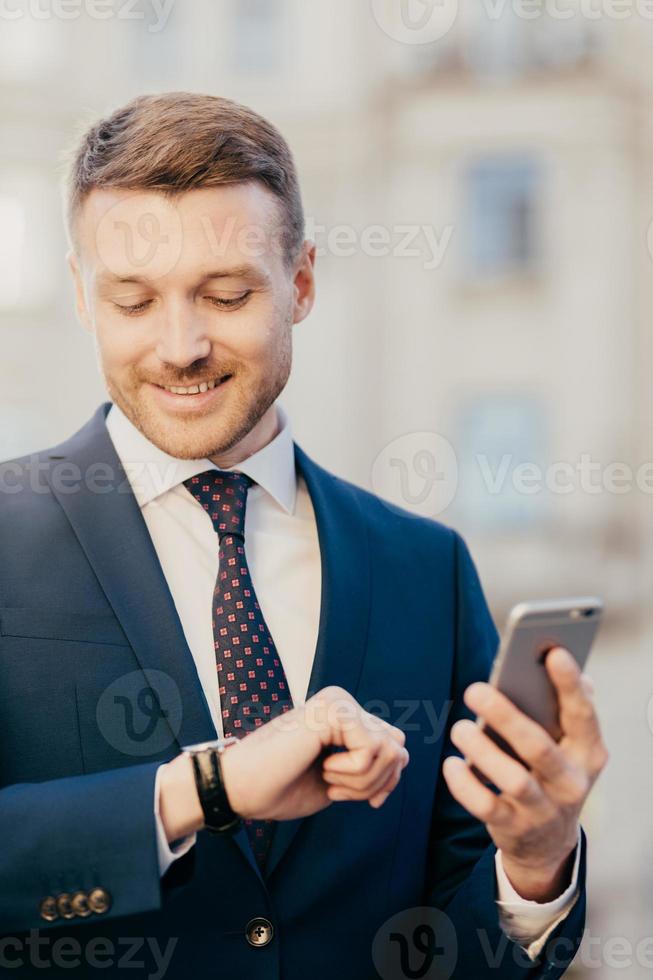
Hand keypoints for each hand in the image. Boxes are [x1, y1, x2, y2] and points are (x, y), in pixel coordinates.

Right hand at [159, 686, 408, 839]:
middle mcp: (342, 701)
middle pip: (398, 747)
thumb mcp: (338, 779)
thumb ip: (368, 764)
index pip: (394, 745)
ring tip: (329, 780)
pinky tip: (324, 770)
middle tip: (337, 789)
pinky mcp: (332, 712)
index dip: (384, 780)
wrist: (239, 787)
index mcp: (342, 714)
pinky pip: (373, 750)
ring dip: (363, 781)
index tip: (352, 796)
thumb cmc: (280, 787)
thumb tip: (403, 756)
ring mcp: (337, 702)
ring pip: (391, 750)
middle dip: (377, 782)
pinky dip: (355, 774)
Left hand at [442, 647, 607, 900]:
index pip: (583, 715)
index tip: (553, 652)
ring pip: (512, 779)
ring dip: (481, 750)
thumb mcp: (567, 744)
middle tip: (474, 689)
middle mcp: (571, 782)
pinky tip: (452, 764)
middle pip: (538, 747)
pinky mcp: (514, 828)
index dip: (570, 685)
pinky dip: (464, 785)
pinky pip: (485, 806)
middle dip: (505, 716)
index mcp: (588, 752)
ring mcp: (544, 809)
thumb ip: (561, 706)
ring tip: (459, 728)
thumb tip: (554, 657)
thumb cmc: (551, 770)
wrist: (547, 841)